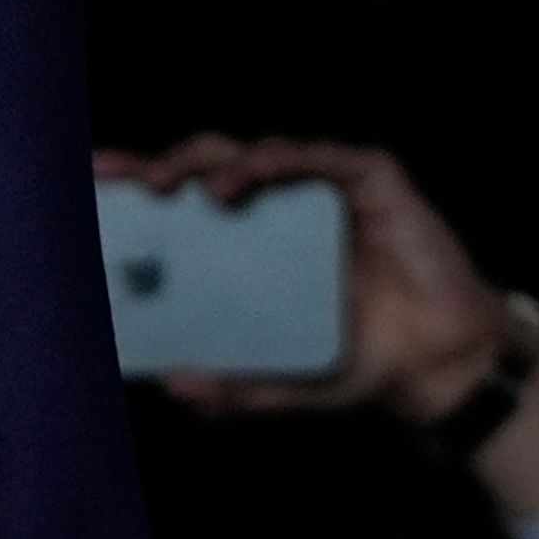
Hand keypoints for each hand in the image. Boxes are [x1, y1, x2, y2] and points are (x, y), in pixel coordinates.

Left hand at [98, 135, 509, 423]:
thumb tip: (175, 386)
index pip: (185, 202)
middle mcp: (280, 207)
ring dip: (225, 165)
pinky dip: (291, 158)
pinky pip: (325, 156)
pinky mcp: (372, 179)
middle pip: (211, 166)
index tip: (97, 179)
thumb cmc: (360, 360)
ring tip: (202, 193)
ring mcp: (325, 189)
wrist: (440, 365)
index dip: (142, 183)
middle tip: (142, 185)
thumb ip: (237, 386)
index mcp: (250, 243)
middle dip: (170, 166)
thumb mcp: (289, 380)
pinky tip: (268, 171)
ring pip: (260, 152)